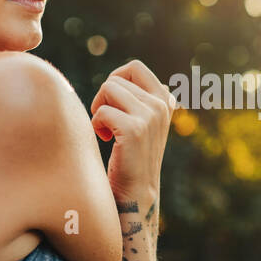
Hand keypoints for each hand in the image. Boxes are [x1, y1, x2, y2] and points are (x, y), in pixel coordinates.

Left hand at [89, 60, 175, 203]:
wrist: (136, 192)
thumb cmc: (134, 157)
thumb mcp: (148, 125)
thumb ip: (149, 101)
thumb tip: (152, 81)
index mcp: (165, 100)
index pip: (134, 68)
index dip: (115, 80)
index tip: (112, 103)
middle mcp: (161, 105)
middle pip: (116, 79)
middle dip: (103, 98)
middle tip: (106, 120)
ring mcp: (150, 116)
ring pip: (108, 89)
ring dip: (99, 109)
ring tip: (105, 129)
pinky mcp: (134, 130)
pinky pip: (102, 111)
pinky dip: (96, 125)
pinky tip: (105, 140)